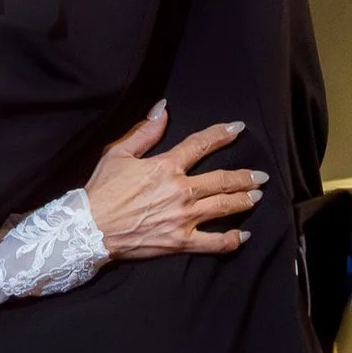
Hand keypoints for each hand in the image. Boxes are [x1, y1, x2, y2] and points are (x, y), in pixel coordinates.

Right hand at [84, 105, 265, 259]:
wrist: (89, 228)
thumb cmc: (101, 190)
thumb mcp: (118, 154)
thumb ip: (145, 132)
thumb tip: (163, 109)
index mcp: (167, 166)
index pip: (201, 145)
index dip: (222, 134)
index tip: (238, 128)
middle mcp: (181, 191)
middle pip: (223, 179)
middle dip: (246, 176)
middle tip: (262, 175)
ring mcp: (184, 218)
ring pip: (224, 207)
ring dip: (244, 201)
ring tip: (257, 196)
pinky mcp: (181, 242)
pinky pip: (214, 243)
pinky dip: (232, 240)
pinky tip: (243, 235)